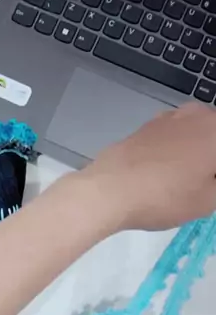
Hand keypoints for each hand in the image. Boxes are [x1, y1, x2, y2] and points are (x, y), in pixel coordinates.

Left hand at [84, 103, 215, 230]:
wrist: (109, 190)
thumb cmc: (166, 196)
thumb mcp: (209, 200)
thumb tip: (211, 175)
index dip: (213, 175)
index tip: (210, 186)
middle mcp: (197, 114)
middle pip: (213, 136)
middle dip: (210, 162)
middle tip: (205, 185)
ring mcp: (169, 117)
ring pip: (197, 134)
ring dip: (199, 153)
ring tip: (188, 182)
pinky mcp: (147, 127)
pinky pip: (175, 137)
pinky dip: (179, 151)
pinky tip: (168, 173)